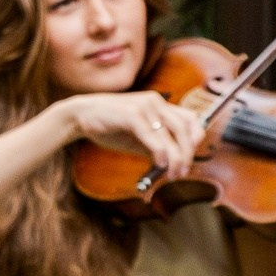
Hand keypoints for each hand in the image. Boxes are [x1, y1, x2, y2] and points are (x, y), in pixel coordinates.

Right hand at [56, 91, 205, 183]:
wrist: (80, 117)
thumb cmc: (109, 128)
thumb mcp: (137, 139)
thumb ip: (155, 148)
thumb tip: (172, 166)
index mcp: (159, 105)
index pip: (190, 119)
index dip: (195, 139)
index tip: (189, 158)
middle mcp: (156, 102)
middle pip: (186, 127)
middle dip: (187, 153)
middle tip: (181, 172)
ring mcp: (145, 106)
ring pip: (174, 132)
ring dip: (176, 156)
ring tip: (172, 173)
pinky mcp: (132, 114)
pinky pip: (153, 135)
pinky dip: (160, 151)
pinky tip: (159, 164)